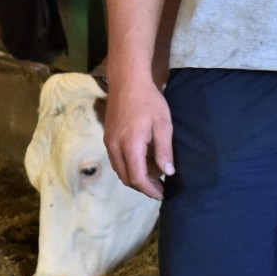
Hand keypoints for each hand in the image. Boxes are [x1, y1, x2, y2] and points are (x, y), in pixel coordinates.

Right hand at [104, 76, 174, 199]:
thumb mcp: (163, 125)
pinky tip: (142, 162)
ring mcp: (109, 143)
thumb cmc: (149, 101)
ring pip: (120, 171)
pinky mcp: (108, 138)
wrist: (127, 81)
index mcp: (130, 145)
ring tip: (153, 178)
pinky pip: (117, 161)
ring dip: (135, 178)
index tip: (162, 194)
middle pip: (126, 178)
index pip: (137, 178)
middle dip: (143, 187)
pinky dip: (129, 167)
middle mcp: (115, 147)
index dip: (150, 190)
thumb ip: (164, 150)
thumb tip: (168, 173)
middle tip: (160, 188)